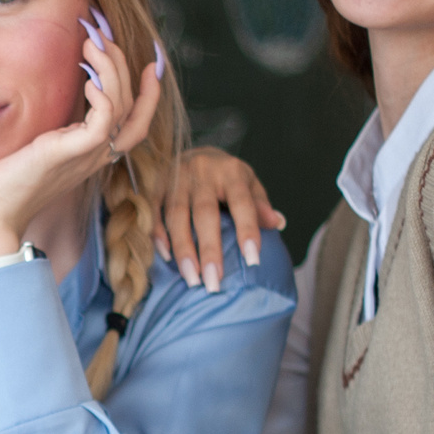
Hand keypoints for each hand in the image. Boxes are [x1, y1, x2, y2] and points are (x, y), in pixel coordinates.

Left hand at [0, 10, 161, 260]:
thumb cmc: (6, 181)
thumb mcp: (39, 146)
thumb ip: (57, 128)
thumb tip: (60, 95)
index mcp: (91, 153)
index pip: (137, 122)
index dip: (150, 93)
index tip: (150, 62)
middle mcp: (96, 155)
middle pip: (133, 107)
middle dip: (123, 64)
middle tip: (102, 34)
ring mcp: (85, 156)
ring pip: (122, 107)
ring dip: (112, 68)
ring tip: (92, 42)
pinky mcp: (68, 154)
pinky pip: (103, 123)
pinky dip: (103, 96)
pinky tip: (88, 78)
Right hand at [159, 147, 284, 294]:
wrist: (193, 151)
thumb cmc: (226, 176)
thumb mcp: (249, 182)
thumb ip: (260, 203)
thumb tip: (277, 223)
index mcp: (231, 172)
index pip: (242, 202)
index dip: (248, 230)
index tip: (253, 261)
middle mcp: (203, 172)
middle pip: (205, 213)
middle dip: (209, 249)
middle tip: (213, 282)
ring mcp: (177, 178)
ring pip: (177, 215)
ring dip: (183, 249)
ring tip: (191, 279)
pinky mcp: (157, 186)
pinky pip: (155, 213)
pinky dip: (159, 236)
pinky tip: (167, 258)